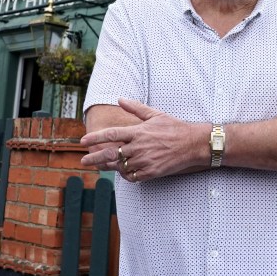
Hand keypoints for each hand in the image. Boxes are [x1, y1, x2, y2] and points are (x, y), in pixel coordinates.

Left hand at [80, 99, 204, 181]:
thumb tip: (119, 99)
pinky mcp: (151, 172)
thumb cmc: (174, 127)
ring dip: (111, 167)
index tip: (83, 141)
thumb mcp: (155, 114)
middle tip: (84, 161)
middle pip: (111, 154)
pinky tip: (122, 172)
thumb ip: (136, 108)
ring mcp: (145, 161)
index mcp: (138, 131)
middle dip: (94, 158)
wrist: (193, 144)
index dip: (95, 138)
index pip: (111, 135)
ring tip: (102, 166)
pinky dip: (125, 175)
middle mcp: (139, 147)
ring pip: (120, 167)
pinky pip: (132, 177)